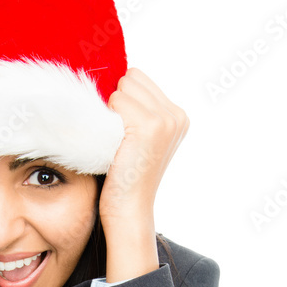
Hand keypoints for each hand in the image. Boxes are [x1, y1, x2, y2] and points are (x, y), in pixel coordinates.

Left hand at [98, 67, 189, 229]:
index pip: (139, 78)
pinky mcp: (150, 126)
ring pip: (123, 87)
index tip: (124, 130)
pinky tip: (115, 143)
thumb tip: (115, 79)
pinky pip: (116, 100)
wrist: (129, 209)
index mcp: (178, 117)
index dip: (123, 99)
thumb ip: (138, 109)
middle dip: (118, 101)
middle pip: (132, 77)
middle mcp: (177, 116)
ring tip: (118, 141)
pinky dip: (108, 118)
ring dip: (112, 110)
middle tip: (120, 136)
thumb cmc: (125, 177)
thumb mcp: (139, 139)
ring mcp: (165, 120)